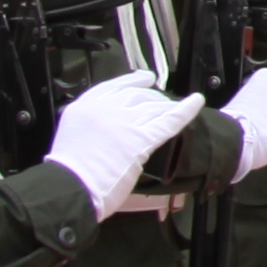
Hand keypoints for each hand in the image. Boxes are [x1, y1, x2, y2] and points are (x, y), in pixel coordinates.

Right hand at [37, 73, 202, 211]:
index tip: (146, 78)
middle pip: (137, 96)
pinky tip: (196, 102)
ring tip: (176, 106)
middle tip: (161, 102)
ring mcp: (125, 122)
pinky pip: (169, 120)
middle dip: (152, 98)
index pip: (116, 86)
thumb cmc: (70, 172)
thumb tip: (111, 127)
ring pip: (154, 107)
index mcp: (86, 105)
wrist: (70, 188)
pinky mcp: (142, 139)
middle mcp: (106, 108)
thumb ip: (92, 125)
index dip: (134, 81)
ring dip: (167, 107)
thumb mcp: (74, 135)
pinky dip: (186, 110)